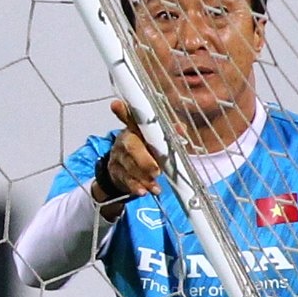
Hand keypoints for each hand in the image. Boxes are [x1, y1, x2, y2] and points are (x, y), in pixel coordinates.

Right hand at [90, 98, 163, 212]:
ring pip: (128, 166)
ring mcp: (117, 157)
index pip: (128, 118)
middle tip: (156, 170)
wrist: (123, 170)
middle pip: (130, 147)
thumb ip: (168, 133)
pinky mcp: (116, 172)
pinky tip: (144, 191)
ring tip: (155, 187)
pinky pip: (125, 180)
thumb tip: (182, 127)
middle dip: (143, 160)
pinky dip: (136, 187)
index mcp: (134, 129)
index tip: (116, 105)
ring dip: (143, 178)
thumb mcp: (154, 141)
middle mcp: (123, 141)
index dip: (122, 112)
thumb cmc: (144, 152)